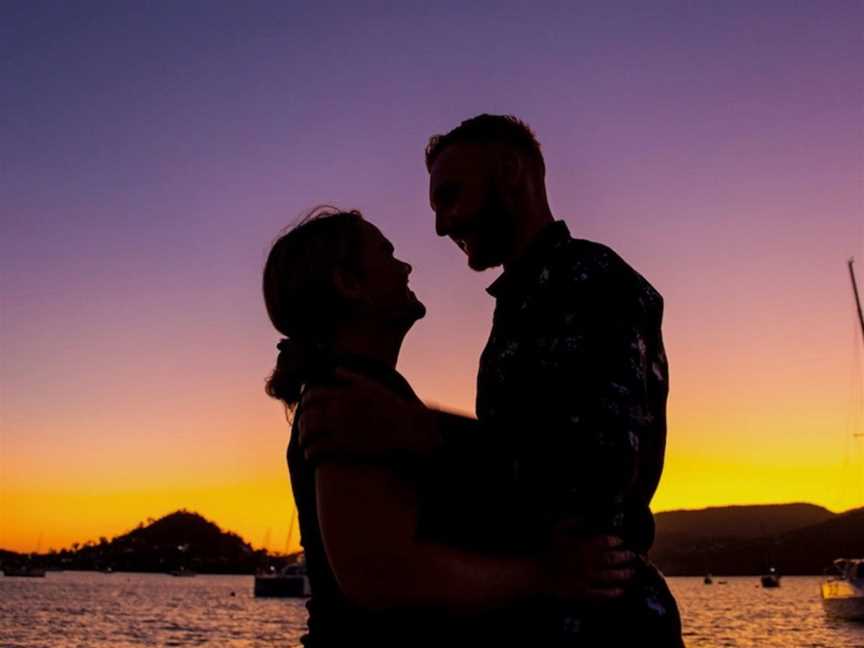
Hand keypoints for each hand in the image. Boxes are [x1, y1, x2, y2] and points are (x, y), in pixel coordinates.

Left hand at [298, 369, 441, 458]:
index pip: (311, 396)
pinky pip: (318, 450)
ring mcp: (340, 429)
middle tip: (303, 431)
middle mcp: (338, 410)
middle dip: (302, 425)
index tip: (305, 410)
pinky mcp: (345, 448)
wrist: (407, 428)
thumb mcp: (372, 385)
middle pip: (307, 416)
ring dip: (303, 440)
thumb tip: (335, 370)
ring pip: (309, 434)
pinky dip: (311, 454)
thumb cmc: (392, 406)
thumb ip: (351, 376)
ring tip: (305, 446)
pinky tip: (312, 457)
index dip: (304, 404)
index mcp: (343, 394)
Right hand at [542, 529, 635, 602]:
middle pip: (610, 559)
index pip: (603, 542)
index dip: (614, 541)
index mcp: (581, 547)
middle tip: (633, 555)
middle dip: (623, 557)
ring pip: (609, 577)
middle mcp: (587, 563)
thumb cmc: (547, 550)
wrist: (537, 572)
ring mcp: (586, 579)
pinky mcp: (583, 592)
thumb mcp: (556, 530)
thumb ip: (571, 522)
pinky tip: (621, 591)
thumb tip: (583, 517)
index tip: (621, 540)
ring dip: (623, 574)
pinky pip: (601, 593)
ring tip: (632, 572)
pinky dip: (612, 592)